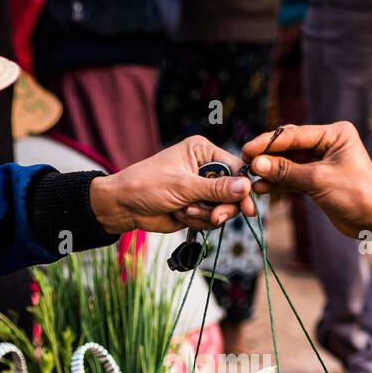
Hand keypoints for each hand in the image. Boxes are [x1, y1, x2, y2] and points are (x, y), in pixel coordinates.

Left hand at [88, 136, 256, 235]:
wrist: (123, 206)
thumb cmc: (146, 185)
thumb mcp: (183, 186)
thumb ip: (216, 189)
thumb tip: (246, 187)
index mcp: (202, 151)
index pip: (235, 168)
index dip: (243, 188)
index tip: (247, 208)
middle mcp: (205, 168)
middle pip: (233, 191)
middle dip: (223, 207)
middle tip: (215, 217)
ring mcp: (201, 189)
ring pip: (223, 208)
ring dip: (205, 214)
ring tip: (185, 211)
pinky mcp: (196, 206)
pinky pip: (210, 218)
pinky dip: (198, 221)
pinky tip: (180, 214)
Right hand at [240, 122, 371, 238]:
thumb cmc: (356, 195)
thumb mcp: (318, 180)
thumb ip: (286, 171)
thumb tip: (257, 164)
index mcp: (334, 134)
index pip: (294, 135)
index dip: (269, 143)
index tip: (247, 150)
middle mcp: (327, 144)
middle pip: (289, 147)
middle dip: (267, 156)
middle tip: (245, 163)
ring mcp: (321, 162)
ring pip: (288, 163)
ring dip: (270, 172)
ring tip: (251, 180)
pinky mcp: (317, 180)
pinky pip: (293, 177)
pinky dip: (279, 183)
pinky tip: (262, 188)